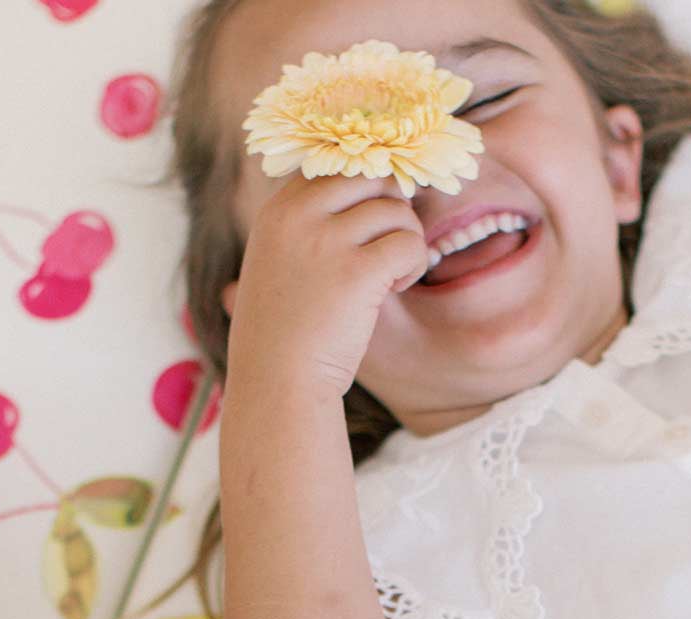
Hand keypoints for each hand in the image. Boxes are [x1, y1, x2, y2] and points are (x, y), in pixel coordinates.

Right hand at [222, 170, 430, 402]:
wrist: (277, 383)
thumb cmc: (283, 334)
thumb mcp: (279, 264)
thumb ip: (308, 226)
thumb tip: (371, 195)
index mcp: (278, 209)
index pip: (336, 163)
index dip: (367, 187)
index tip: (374, 221)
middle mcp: (299, 215)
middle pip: (372, 175)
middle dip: (392, 208)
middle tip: (388, 247)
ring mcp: (327, 240)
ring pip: (396, 209)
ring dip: (406, 240)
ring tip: (390, 276)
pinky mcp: (357, 271)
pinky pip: (409, 243)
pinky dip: (413, 264)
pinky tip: (395, 288)